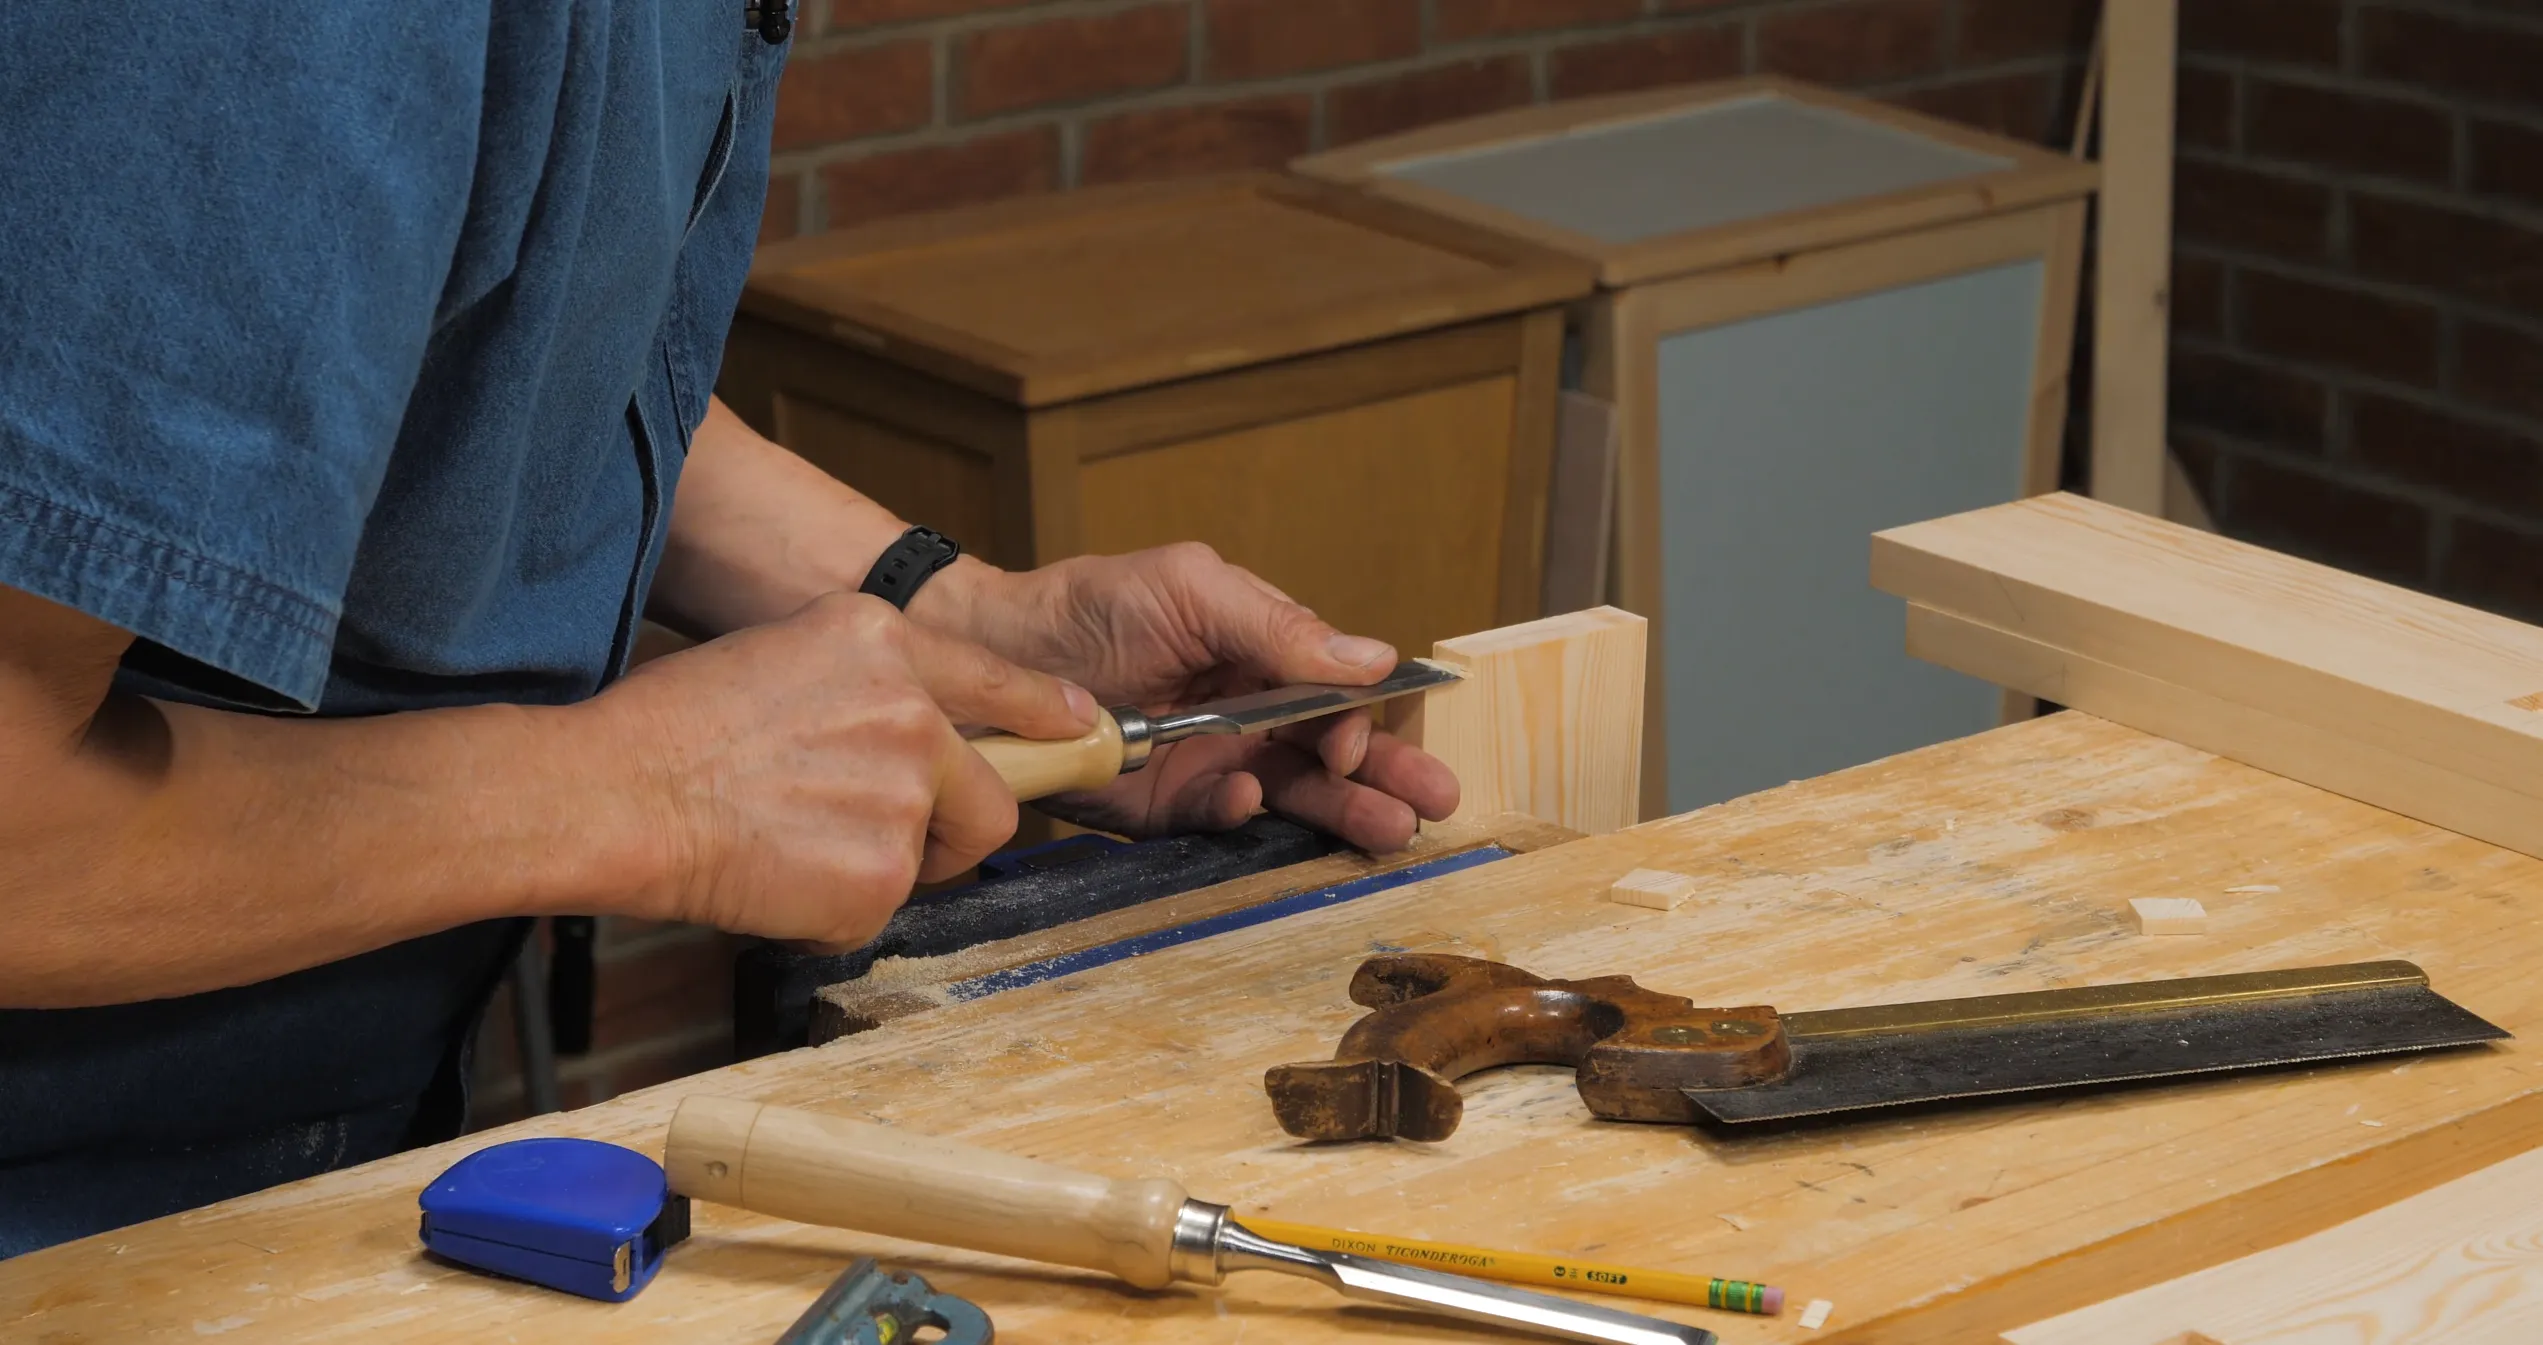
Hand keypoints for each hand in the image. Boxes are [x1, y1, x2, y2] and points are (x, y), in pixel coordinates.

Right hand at [592, 592, 1094, 946]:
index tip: (1079, 730)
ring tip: (785, 842)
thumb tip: (906, 725)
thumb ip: (866, 681)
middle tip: (870, 836)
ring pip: (926, 860)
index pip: (997, 680)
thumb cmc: (670, 727)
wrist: (614, 792)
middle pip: (991, 799)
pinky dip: (829, 912)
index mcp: (883, 642)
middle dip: (949, 832)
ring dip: (870, 868)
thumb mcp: (780, 653)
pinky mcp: (880, 874)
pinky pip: (876, 910)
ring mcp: (904, 796)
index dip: (1045, 714)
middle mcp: (912, 712)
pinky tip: (771, 878)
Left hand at [925, 544, 1458, 851]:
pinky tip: (1248, 801)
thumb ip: (1279, 625)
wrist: (992, 656)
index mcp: (1264, 651)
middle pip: (1334, 749)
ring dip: (1344, 812)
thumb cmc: (1092, 604)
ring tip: (1391, 831)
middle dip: (1389, 774)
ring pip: (1294, 794)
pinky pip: (1221, 820)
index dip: (1367, 715)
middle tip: (1436, 803)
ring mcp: (1211, 761)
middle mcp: (1248, 711)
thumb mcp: (1193, 591)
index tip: (1368, 733)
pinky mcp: (1167, 806)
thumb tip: (1373, 657)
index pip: (1340, 689)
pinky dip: (1240, 814)